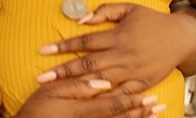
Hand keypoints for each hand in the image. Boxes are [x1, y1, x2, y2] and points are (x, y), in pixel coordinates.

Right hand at [16, 78, 161, 117]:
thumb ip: (76, 87)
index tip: (150, 94)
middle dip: (141, 110)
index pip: (114, 105)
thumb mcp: (52, 94)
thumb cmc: (36, 110)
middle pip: (121, 116)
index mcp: (82, 110)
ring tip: (155, 113)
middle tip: (159, 104)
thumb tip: (100, 81)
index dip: (133, 100)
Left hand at [37, 3, 191, 95]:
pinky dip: (105, 100)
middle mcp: (123, 54)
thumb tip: (81, 20)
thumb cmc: (152, 20)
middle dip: (62, 72)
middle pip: (88, 65)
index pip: (85, 41)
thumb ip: (104, 11)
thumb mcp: (129, 8)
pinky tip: (90, 105)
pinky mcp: (142, 83)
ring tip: (58, 92)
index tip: (43, 50)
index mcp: (118, 35)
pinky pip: (121, 95)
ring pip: (101, 82)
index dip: (63, 46)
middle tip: (41, 78)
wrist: (181, 37)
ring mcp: (133, 71)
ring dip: (78, 87)